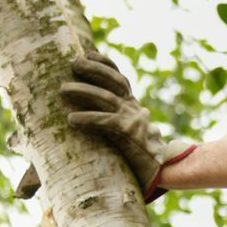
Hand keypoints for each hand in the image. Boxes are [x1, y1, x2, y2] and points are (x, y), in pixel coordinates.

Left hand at [15, 53, 192, 200]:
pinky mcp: (129, 135)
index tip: (88, 53)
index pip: (120, 77)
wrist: (162, 173)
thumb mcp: (129, 133)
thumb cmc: (140, 156)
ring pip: (107, 98)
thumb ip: (113, 123)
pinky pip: (105, 122)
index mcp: (133, 105)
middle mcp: (134, 108)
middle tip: (74, 64)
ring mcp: (133, 120)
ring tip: (63, 89)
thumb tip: (83, 117)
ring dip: (83, 91)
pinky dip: (87, 119)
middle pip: (114, 81)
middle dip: (94, 69)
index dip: (105, 63)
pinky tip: (72, 119)